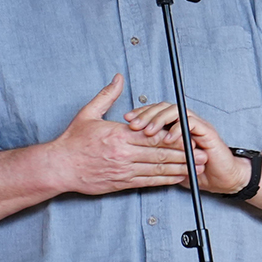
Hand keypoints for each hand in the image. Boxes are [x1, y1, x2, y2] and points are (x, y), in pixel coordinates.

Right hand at [45, 75, 206, 195]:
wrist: (59, 167)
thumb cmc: (72, 141)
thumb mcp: (87, 113)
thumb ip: (106, 96)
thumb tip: (118, 78)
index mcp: (118, 134)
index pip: (152, 134)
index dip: (174, 135)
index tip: (189, 133)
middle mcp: (124, 153)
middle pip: (160, 153)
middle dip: (185, 153)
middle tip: (202, 152)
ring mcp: (123, 170)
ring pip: (158, 169)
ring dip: (180, 168)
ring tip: (197, 166)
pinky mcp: (121, 183)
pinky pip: (148, 182)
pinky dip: (164, 180)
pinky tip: (177, 178)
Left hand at [124, 100, 252, 194]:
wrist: (223, 179)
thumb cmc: (197, 171)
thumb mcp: (169, 163)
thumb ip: (154, 153)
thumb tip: (131, 150)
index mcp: (176, 126)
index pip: (156, 111)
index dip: (141, 114)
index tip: (127, 121)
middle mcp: (186, 122)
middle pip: (163, 107)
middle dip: (146, 114)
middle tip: (134, 125)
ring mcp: (197, 125)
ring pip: (175, 111)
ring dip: (160, 119)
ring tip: (149, 131)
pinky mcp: (207, 131)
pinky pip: (190, 123)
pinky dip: (178, 129)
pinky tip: (168, 138)